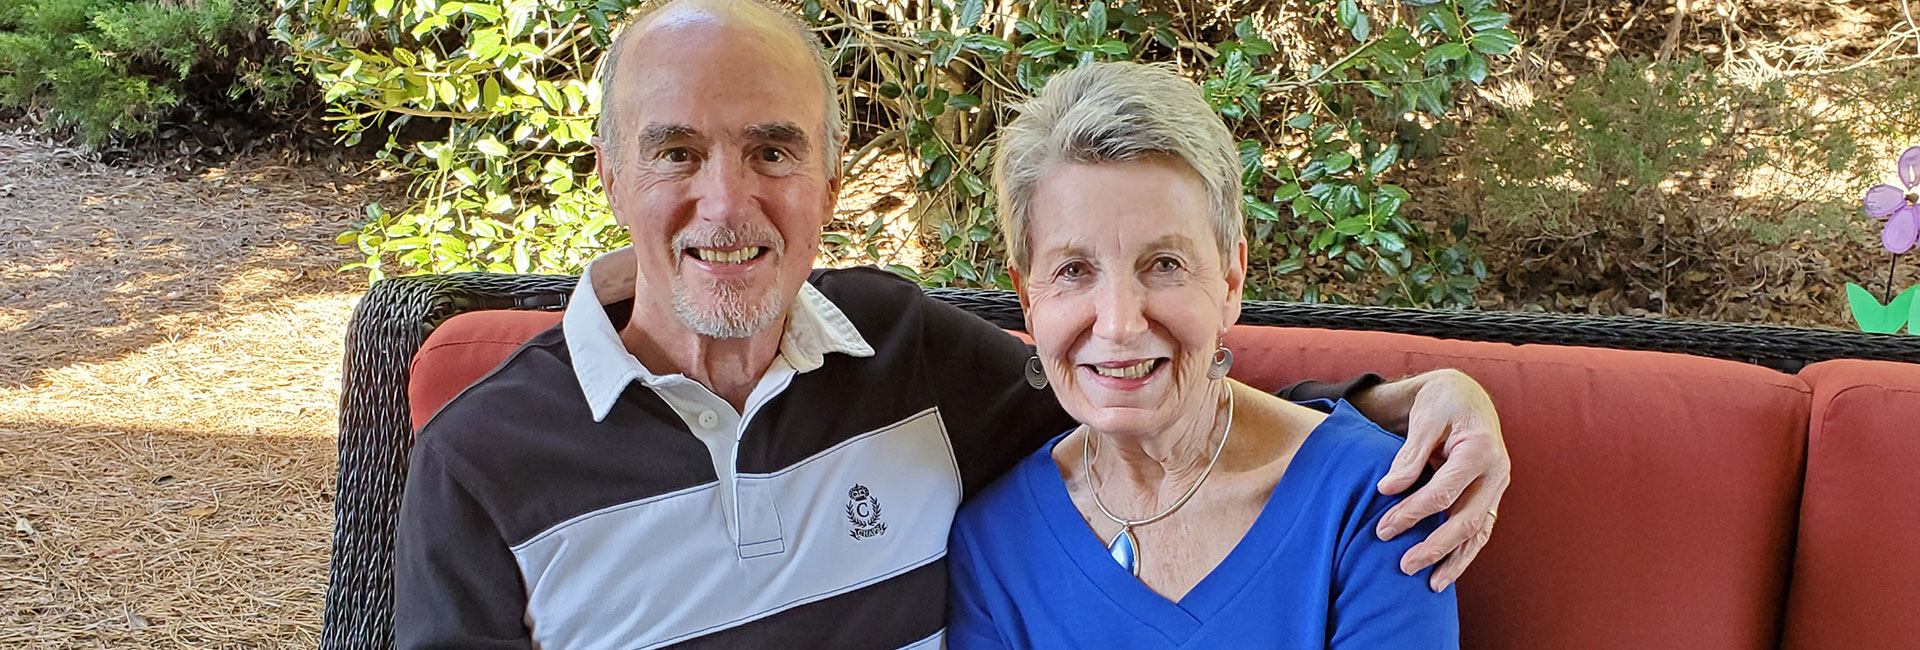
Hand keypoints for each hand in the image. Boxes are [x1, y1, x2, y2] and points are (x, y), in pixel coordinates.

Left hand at [1370, 369, 1509, 591]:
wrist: (1467, 395)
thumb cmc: (1443, 402)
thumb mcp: (1425, 418)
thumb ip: (1408, 454)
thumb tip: (1388, 489)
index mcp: (1480, 449)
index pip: (1443, 492)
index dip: (1412, 511)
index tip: (1382, 527)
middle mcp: (1496, 472)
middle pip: (1466, 520)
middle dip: (1434, 546)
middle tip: (1403, 565)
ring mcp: (1497, 487)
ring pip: (1479, 533)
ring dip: (1455, 560)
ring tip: (1431, 585)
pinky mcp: (1491, 497)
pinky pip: (1481, 531)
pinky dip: (1465, 553)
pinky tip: (1447, 572)